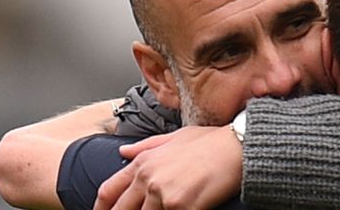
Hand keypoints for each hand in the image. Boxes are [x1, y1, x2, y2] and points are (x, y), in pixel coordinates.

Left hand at [93, 125, 242, 209]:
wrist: (238, 147)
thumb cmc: (211, 141)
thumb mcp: (175, 137)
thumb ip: (146, 147)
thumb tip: (123, 152)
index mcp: (144, 162)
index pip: (108, 191)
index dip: (101, 207)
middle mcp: (149, 179)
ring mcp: (163, 195)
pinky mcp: (182, 207)